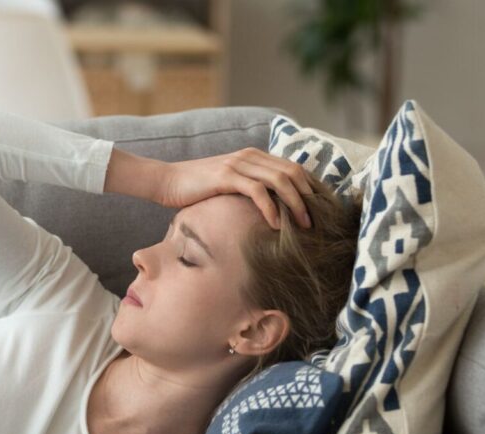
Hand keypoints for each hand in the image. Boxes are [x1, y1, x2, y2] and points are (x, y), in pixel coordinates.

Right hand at [157, 147, 313, 229]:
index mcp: (254, 156)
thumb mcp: (229, 186)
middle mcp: (250, 156)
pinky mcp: (226, 176)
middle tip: (316, 222)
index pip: (294, 168)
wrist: (166, 181)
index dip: (310, 189)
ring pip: (280, 181)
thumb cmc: (196, 189)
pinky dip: (271, 209)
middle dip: (308, 199)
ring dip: (295, 205)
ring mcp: (239, 164)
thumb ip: (250, 190)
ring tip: (303, 226)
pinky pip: (257, 191)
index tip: (318, 211)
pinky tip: (276, 225)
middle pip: (293, 173)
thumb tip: (272, 211)